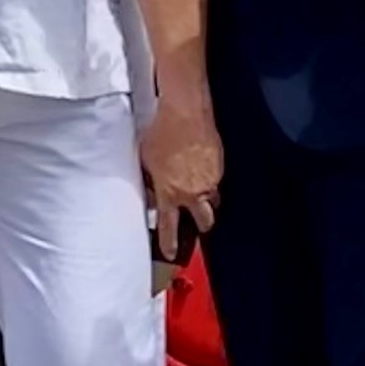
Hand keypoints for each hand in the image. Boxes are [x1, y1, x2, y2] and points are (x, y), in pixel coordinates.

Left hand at [137, 97, 222, 259]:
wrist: (184, 112)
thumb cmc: (161, 132)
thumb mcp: (145, 160)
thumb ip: (149, 181)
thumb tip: (151, 192)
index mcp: (170, 193)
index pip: (169, 227)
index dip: (170, 243)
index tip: (171, 253)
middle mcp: (192, 191)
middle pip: (205, 222)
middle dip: (201, 225)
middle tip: (196, 223)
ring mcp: (209, 180)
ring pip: (213, 201)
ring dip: (207, 201)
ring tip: (199, 193)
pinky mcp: (220, 166)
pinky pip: (217, 181)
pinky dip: (210, 179)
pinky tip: (202, 168)